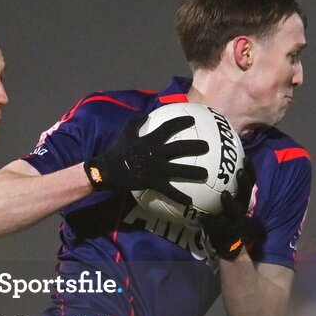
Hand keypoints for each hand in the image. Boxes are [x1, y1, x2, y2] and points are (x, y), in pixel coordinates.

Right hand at [84, 114, 208, 205]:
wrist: (109, 170)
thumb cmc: (117, 151)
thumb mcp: (125, 132)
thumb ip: (136, 121)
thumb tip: (146, 114)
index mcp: (151, 140)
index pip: (169, 127)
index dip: (181, 122)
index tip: (192, 120)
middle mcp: (158, 153)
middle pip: (181, 147)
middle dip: (196, 146)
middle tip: (206, 147)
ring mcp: (157, 168)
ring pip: (180, 170)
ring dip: (194, 172)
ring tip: (206, 174)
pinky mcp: (155, 182)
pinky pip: (170, 191)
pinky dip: (180, 197)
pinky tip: (190, 202)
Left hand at [199, 160, 255, 258]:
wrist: (227, 238)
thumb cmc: (225, 212)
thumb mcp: (228, 198)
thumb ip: (223, 184)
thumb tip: (212, 161)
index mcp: (243, 197)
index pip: (250, 182)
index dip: (250, 170)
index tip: (246, 157)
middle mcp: (241, 207)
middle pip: (246, 194)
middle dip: (244, 183)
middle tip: (239, 172)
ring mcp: (234, 219)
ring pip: (234, 210)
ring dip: (230, 202)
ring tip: (224, 194)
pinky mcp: (224, 229)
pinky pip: (215, 224)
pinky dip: (208, 220)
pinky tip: (200, 217)